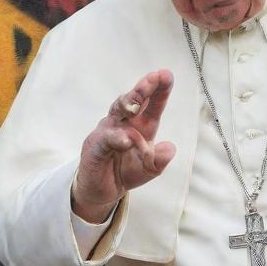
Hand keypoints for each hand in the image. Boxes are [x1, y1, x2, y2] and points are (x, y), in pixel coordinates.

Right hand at [72, 69, 176, 222]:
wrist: (103, 189)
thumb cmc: (126, 171)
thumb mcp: (150, 168)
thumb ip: (160, 159)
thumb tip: (170, 148)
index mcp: (141, 125)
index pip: (152, 104)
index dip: (160, 90)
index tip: (167, 76)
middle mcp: (123, 122)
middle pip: (133, 100)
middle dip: (143, 88)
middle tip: (154, 78)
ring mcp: (107, 131)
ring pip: (117, 112)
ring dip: (128, 104)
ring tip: (137, 102)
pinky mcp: (95, 145)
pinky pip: (107, 139)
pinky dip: (116, 138)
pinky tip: (126, 140)